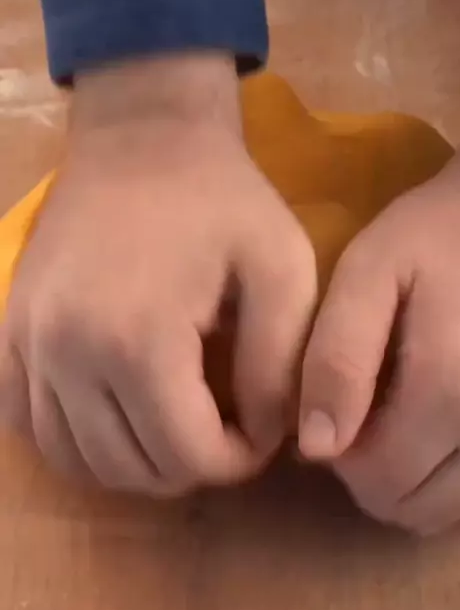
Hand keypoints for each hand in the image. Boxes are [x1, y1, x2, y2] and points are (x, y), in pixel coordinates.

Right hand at [2, 54, 316, 495]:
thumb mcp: (283, 269)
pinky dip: (75, 440)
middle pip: (133, 468)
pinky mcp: (9, 334)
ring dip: (136, 461)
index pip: (190, 457)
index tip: (261, 429)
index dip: (238, 460)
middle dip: (192, 464)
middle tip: (224, 426)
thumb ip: (280, 365)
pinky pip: (28, 425)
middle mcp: (69, 355)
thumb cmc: (221, 202)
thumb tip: (263, 439)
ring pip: (78, 460)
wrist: (142, 142)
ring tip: (176, 424)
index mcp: (141, 340)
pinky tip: (113, 413)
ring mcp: (28, 346)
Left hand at [299, 137, 459, 534]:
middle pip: (409, 503)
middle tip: (363, 412)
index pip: (373, 478)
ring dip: (409, 482)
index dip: (337, 455)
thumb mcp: (369, 274)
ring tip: (398, 419)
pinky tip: (435, 431)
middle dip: (369, 471)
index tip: (334, 407)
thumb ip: (339, 356)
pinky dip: (447, 479)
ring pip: (446, 510)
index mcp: (451, 392)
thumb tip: (318, 449)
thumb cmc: (436, 239)